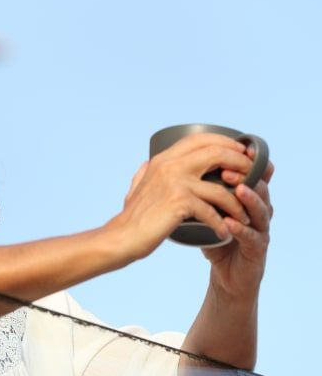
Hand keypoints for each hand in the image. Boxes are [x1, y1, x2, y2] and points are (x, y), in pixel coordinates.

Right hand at [109, 133, 254, 261]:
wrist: (122, 237)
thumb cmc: (131, 217)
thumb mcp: (136, 187)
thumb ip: (143, 173)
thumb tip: (147, 163)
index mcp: (163, 159)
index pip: (200, 139)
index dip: (225, 142)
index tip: (241, 152)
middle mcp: (170, 165)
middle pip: (216, 153)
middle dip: (240, 163)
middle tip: (252, 176)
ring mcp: (175, 183)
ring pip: (220, 187)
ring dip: (237, 203)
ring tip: (243, 216)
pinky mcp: (180, 203)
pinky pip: (212, 211)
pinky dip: (221, 224)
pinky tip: (224, 233)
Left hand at [202, 155, 273, 301]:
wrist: (226, 275)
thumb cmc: (216, 239)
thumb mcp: (205, 210)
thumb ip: (194, 189)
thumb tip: (167, 164)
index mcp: (247, 196)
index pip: (252, 173)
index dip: (244, 162)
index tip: (229, 151)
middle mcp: (258, 209)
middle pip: (260, 187)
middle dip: (245, 176)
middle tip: (228, 170)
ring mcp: (261, 229)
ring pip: (262, 210)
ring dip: (249, 199)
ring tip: (237, 191)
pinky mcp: (258, 250)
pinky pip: (253, 237)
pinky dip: (242, 229)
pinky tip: (230, 224)